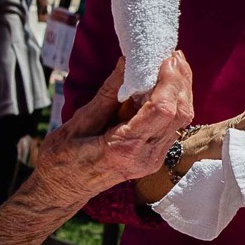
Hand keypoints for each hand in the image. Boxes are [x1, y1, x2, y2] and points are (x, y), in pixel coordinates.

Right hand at [29, 51, 193, 205]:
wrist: (63, 190)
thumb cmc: (62, 159)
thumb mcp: (78, 122)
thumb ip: (107, 94)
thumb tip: (127, 62)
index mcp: (124, 148)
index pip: (162, 112)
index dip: (170, 81)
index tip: (166, 57)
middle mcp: (145, 156)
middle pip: (180, 114)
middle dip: (181, 81)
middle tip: (172, 55)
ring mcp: (153, 159)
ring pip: (182, 120)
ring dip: (181, 89)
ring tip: (171, 64)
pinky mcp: (154, 156)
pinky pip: (173, 126)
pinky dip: (173, 101)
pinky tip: (164, 85)